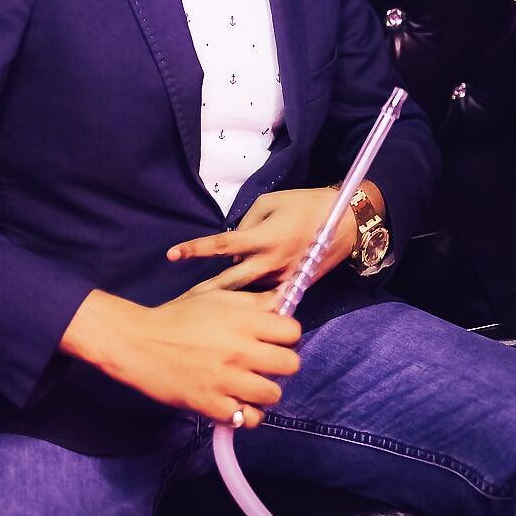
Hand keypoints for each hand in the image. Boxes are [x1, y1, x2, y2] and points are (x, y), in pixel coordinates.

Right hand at [124, 283, 301, 427]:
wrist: (139, 343)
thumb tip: (282, 301)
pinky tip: (236, 401)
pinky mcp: (213, 405)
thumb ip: (251, 300)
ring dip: (264, 390)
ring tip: (249, 384)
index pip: (292, 331)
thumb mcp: (214, 297)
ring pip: (273, 394)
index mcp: (242, 320)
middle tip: (264, 363)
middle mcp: (240, 350)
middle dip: (281, 363)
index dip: (286, 335)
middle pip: (291, 364)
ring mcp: (227, 380)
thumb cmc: (177, 317)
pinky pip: (249, 418)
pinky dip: (245, 412)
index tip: (273, 338)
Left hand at [165, 187, 355, 292]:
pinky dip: (252, 301)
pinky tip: (238, 313)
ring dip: (228, 299)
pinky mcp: (294, 286)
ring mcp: (283, 277)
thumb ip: (245, 224)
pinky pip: (267, 295)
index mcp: (263, 237)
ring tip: (203, 309)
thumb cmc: (303, 204)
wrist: (343, 222)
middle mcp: (270, 261)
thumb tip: (231, 246)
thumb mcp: (269, 202)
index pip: (221, 245)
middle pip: (230, 283)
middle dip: (205, 294)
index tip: (171, 254)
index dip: (194, 249)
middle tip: (182, 303)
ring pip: (248, 292)